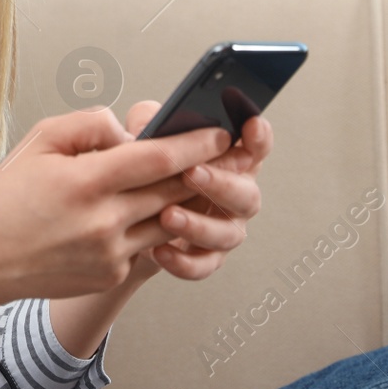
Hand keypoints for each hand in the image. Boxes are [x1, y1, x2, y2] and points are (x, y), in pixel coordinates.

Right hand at [0, 108, 231, 302]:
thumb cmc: (9, 196)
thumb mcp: (41, 139)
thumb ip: (91, 124)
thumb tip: (131, 132)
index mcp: (86, 182)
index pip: (158, 159)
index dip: (195, 144)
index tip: (218, 134)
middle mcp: (103, 221)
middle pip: (172, 190)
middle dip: (199, 169)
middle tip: (216, 153)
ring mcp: (110, 253)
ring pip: (167, 220)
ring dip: (180, 199)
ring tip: (183, 179)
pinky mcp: (110, 274)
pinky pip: (146, 244)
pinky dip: (149, 225)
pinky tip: (141, 210)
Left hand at [118, 100, 271, 282]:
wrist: (129, 218)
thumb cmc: (148, 168)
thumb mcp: (146, 136)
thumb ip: (149, 122)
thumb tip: (147, 127)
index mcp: (231, 161)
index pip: (256, 148)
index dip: (258, 137)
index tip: (250, 125)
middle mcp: (236, 197)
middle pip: (247, 194)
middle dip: (221, 183)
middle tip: (191, 174)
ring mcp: (225, 229)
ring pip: (227, 233)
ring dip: (199, 225)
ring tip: (168, 216)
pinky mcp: (205, 258)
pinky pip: (202, 266)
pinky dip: (183, 261)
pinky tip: (159, 250)